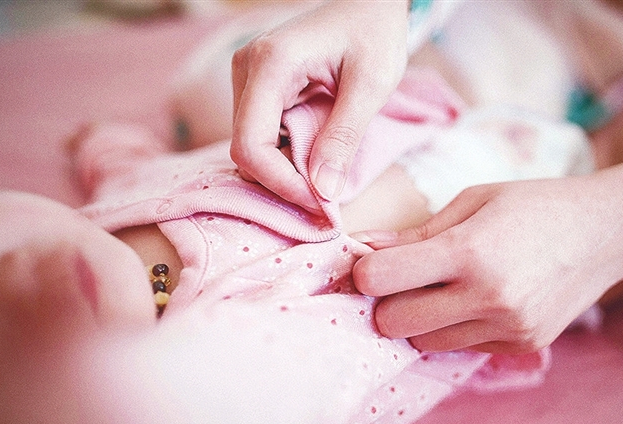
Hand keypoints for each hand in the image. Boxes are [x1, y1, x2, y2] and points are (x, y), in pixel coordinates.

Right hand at [231, 0, 409, 211]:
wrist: (369, 3)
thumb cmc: (375, 32)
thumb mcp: (371, 84)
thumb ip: (345, 137)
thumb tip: (324, 191)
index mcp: (271, 63)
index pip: (251, 144)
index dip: (281, 184)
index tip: (320, 205)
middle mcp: (247, 69)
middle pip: (247, 150)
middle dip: (283, 183)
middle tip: (325, 204)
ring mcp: (248, 78)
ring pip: (252, 146)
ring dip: (285, 171)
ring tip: (325, 182)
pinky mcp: (258, 88)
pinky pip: (262, 135)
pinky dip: (286, 156)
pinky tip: (315, 161)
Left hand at [353, 154, 622, 352]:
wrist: (609, 231)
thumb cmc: (535, 203)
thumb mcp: (474, 200)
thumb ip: (417, 232)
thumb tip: (364, 250)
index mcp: (470, 251)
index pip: (379, 279)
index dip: (366, 270)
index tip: (375, 261)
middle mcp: (488, 297)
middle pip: (393, 323)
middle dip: (387, 302)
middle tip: (404, 279)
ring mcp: (508, 327)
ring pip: (423, 342)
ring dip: (420, 317)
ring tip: (446, 286)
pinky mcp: (522, 344)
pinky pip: (460, 347)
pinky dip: (455, 327)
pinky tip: (477, 299)